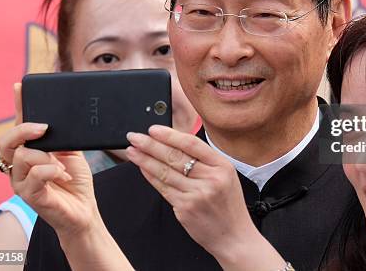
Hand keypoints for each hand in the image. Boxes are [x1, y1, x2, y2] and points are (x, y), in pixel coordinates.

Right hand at [0, 83, 99, 238]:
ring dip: (46, 157)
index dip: (18, 106)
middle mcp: (19, 165)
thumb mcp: (71, 152)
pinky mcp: (29, 195)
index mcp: (29, 151)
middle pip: (6, 141)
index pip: (18, 125)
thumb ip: (63, 136)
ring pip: (21, 156)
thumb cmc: (75, 181)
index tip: (20, 86)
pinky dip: (52, 171)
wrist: (84, 210)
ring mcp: (21, 181)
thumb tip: (62, 116)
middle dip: (23, 130)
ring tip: (63, 165)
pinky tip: (63, 176)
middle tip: (44, 127)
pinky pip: (34, 175)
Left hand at [125, 126, 272, 264]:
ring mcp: (197, 194)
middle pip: (174, 156)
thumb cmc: (228, 205)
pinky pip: (163, 188)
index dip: (170, 135)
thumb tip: (175, 142)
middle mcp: (210, 179)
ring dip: (144, 160)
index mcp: (222, 166)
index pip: (192, 144)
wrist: (234, 237)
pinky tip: (142, 168)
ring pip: (165, 172)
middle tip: (134, 137)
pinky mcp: (185, 208)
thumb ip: (205, 161)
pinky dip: (150, 176)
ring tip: (132, 151)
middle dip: (150, 144)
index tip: (153, 129)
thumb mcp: (227, 176)